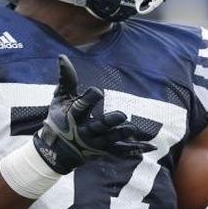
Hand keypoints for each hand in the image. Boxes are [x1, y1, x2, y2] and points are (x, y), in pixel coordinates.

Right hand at [33, 55, 153, 173]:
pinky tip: (150, 146)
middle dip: (109, 122)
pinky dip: (135, 149)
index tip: (97, 91)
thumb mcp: (60, 99)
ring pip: (110, 140)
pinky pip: (121, 151)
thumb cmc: (59, 119)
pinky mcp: (104, 151)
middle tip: (122, 115)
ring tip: (133, 129)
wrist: (56, 151)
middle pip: (98, 126)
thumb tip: (62, 56)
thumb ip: (66, 80)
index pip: (81, 107)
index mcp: (73, 117)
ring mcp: (95, 143)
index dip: (89, 99)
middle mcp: (84, 131)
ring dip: (121, 135)